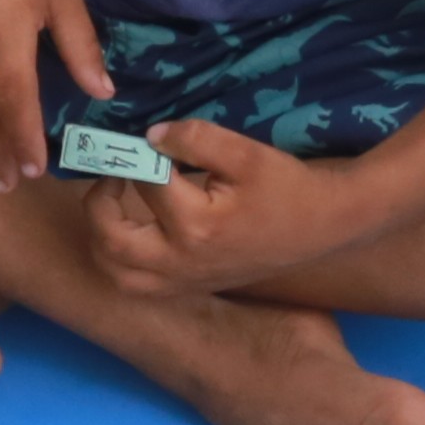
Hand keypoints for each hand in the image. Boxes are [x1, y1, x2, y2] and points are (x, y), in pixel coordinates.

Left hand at [82, 121, 346, 296]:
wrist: (324, 225)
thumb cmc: (287, 187)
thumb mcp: (245, 152)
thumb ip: (194, 138)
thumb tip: (149, 137)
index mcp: (196, 226)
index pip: (144, 181)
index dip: (139, 152)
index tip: (146, 138)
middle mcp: (183, 261)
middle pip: (111, 241)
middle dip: (100, 202)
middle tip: (113, 174)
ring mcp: (185, 281)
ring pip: (117, 273)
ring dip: (104, 237)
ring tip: (116, 204)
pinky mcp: (192, 287)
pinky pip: (139, 285)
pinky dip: (124, 260)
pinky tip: (136, 228)